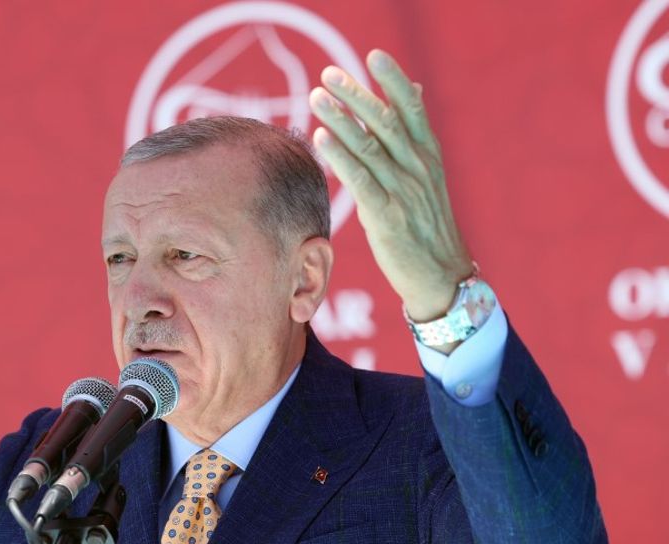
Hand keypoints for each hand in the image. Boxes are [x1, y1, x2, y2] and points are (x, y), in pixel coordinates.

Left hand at [309, 49, 473, 323]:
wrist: (441, 274)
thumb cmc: (427, 223)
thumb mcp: (428, 174)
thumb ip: (415, 134)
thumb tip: (415, 89)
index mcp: (429, 155)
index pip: (412, 108)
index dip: (394, 81)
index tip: (374, 55)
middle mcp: (418, 168)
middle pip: (385, 121)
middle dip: (356, 95)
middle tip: (329, 73)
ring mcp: (403, 191)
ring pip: (369, 146)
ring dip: (340, 119)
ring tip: (316, 97)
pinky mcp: (386, 217)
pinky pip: (361, 180)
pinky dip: (340, 157)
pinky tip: (321, 139)